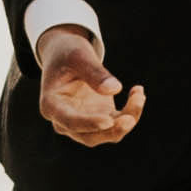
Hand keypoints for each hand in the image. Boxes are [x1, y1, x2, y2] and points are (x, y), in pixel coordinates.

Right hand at [33, 23, 144, 148]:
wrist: (69, 55)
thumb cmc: (68, 54)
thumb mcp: (78, 56)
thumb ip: (94, 72)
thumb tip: (114, 89)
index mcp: (51, 105)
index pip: (69, 121)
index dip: (88, 124)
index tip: (107, 121)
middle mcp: (65, 120)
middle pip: (89, 136)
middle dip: (111, 130)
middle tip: (130, 119)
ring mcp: (84, 122)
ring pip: (107, 133)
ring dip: (126, 120)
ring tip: (139, 96)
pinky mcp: (101, 118)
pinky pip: (118, 122)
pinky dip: (132, 111)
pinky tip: (138, 92)